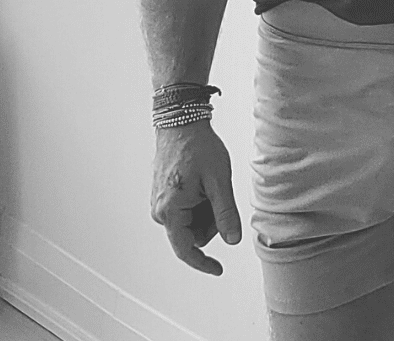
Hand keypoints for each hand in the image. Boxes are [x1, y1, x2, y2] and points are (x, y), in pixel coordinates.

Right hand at [150, 121, 241, 274]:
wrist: (181, 124)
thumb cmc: (198, 148)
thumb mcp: (219, 182)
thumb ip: (226, 214)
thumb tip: (232, 239)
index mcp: (170, 211)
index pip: (186, 249)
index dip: (203, 262)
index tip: (218, 270)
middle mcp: (160, 212)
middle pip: (193, 234)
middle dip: (212, 221)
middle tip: (219, 193)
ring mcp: (161, 204)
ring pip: (192, 222)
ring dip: (207, 211)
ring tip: (211, 184)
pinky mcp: (164, 197)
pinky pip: (187, 211)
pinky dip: (201, 203)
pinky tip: (204, 183)